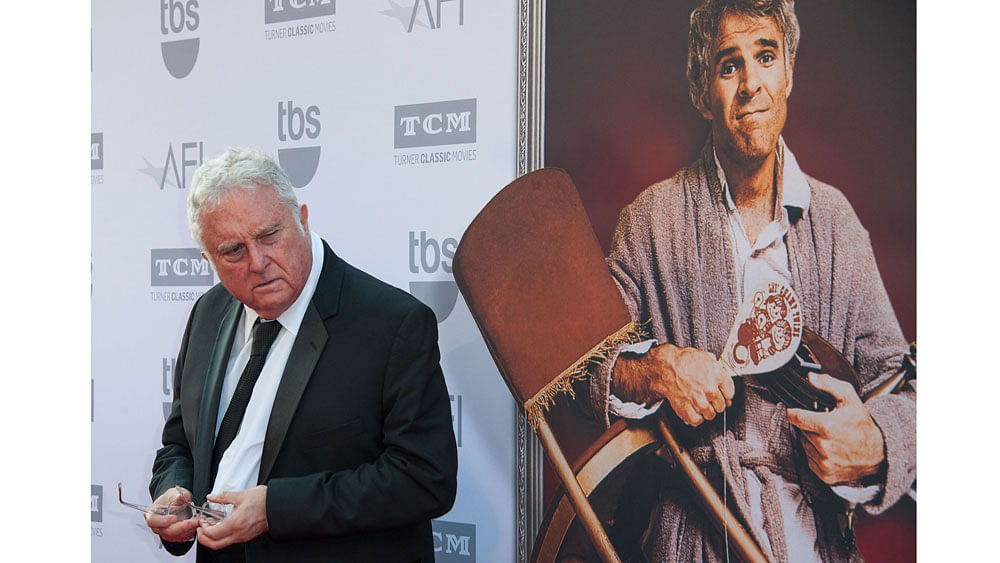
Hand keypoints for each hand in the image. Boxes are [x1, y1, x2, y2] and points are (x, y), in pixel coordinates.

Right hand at [145, 486, 199, 542]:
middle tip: (193, 521)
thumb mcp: (174, 493)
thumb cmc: (170, 499)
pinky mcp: (174, 536)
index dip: (163, 521)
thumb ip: (178, 496)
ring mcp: (165, 533)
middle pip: (166, 531)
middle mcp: (157, 526)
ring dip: (189, 530)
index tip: (174, 518)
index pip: (153, 521)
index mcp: (152, 514)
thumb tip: (184, 496)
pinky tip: (198, 523)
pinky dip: (191, 531)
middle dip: (181, 527)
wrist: (175, 503)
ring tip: (199, 520)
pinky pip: (182, 537)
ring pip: (175, 536)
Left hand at [197, 486, 268, 549]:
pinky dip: (221, 535)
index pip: (212, 534)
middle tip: (200, 528)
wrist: (278, 506)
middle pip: (214, 544)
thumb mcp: (242, 495)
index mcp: (236, 523)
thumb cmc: (264, 501)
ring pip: (222, 543)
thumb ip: (223, 496)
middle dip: (203, 538)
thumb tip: (212, 496)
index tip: (200, 521)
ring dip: (212, 537)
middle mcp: (239, 534)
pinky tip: (221, 524)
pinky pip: (229, 540)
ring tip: (210, 524)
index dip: (202, 529)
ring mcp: (243, 537)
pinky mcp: (246, 536)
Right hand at [613, 343, 734, 425]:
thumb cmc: (682, 360)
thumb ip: (716, 366)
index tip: (723, 395)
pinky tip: (695, 412)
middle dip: (717, 403)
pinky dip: (696, 419)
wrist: (664, 367)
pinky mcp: (687, 408)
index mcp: (717, 374)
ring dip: (707, 412)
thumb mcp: (703, 356)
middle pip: (722, 405)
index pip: (730, 391)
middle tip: (710, 400)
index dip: (726, 394)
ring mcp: (699, 400)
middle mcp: (710, 388)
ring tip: (702, 406)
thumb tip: (721, 374)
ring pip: (710, 414)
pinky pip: (697, 420)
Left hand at [786, 372, 884, 483]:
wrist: (878, 454)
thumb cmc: (863, 426)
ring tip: (828, 437)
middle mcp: (824, 447)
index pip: (795, 417)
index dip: (794, 412)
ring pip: (804, 446)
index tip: (796, 411)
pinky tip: (829, 449)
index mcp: (827, 427)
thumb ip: (829, 385)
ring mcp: (824, 462)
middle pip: (800, 431)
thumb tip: (811, 378)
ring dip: (811, 440)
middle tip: (824, 425)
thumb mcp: (850, 399)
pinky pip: (809, 461)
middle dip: (809, 426)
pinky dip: (815, 454)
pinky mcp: (825, 474)